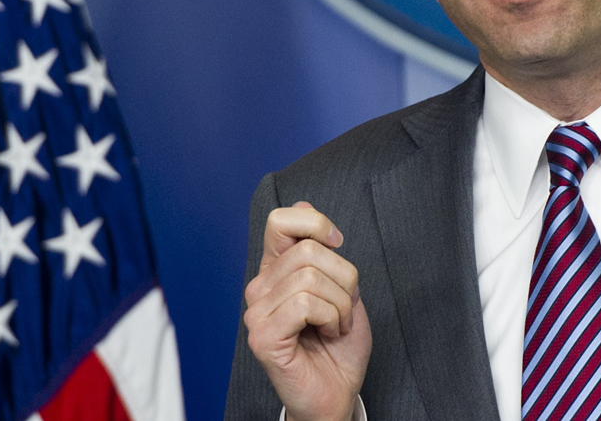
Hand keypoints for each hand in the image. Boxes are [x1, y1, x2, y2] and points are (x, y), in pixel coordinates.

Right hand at [244, 201, 371, 420]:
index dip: (316, 223)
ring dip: (340, 304)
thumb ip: (323, 251)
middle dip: (344, 278)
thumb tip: (306, 208)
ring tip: (335, 324)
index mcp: (276, 270)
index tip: (338, 245)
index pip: (281, 220)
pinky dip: (331, 318)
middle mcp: (260, 288)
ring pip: (311, 277)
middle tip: (343, 307)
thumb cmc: (338, 345)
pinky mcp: (262, 336)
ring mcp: (257, 312)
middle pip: (309, 250)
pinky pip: (305, 304)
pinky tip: (326, 334)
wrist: (337, 393)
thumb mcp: (341, 287)